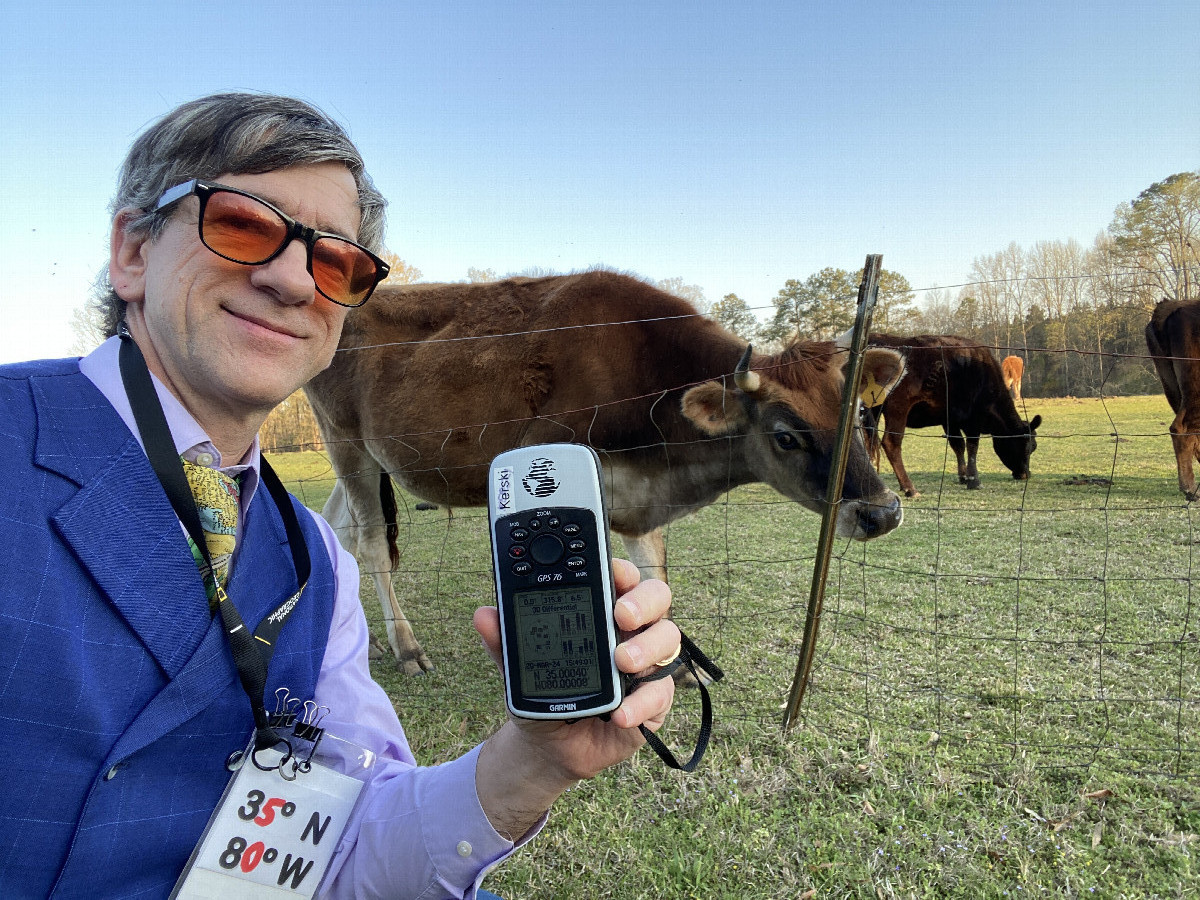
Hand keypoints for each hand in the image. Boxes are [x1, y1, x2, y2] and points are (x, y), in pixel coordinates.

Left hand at [471, 558, 678, 839]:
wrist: (548, 746)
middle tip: (621, 615)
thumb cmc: (543, 691)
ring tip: (622, 662)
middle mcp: (631, 630)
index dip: (622, 569)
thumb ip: (505, 641)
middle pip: (657, 598)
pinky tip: (620, 713)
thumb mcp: (519, 667)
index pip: (621, 577)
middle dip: (643, 601)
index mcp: (602, 610)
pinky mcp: (654, 701)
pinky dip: (642, 703)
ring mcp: (647, 664)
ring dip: (647, 647)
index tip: (612, 573)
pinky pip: (661, 694)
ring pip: (668, 639)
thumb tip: (483, 615)